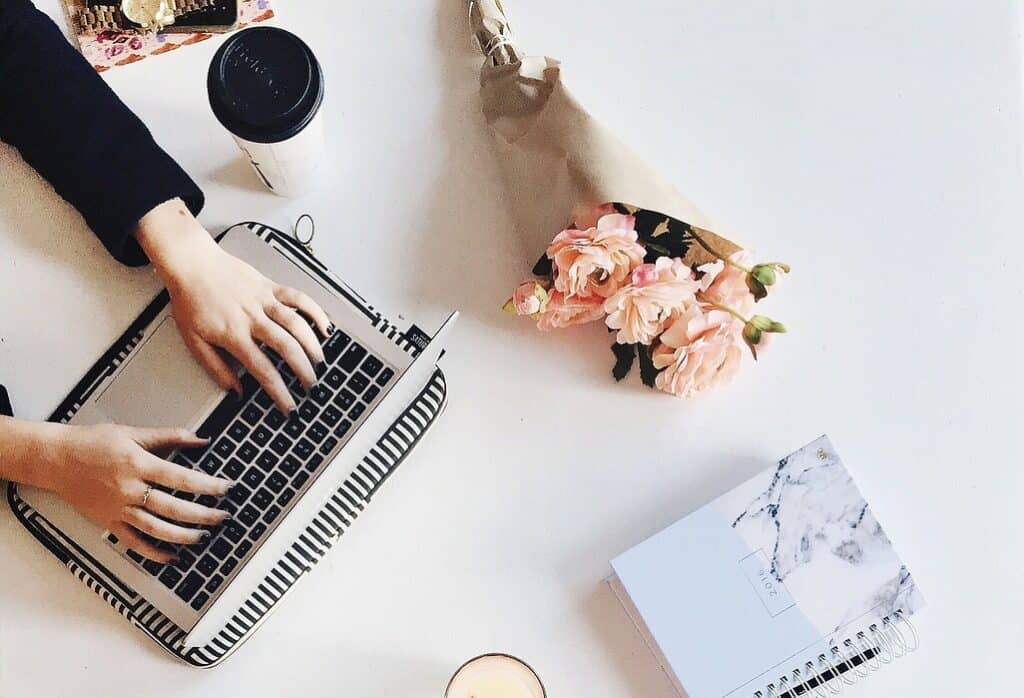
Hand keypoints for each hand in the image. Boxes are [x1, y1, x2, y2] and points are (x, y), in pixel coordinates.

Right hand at [42, 424, 233, 562]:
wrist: (55, 459)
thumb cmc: (91, 443)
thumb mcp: (132, 433)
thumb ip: (169, 436)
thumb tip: (200, 438)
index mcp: (137, 465)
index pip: (181, 478)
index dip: (207, 485)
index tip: (226, 488)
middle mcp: (128, 490)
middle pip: (172, 507)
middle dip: (202, 515)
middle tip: (222, 516)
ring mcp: (118, 509)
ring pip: (155, 529)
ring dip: (182, 536)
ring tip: (203, 537)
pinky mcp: (108, 522)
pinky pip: (133, 542)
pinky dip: (153, 552)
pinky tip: (171, 556)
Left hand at [136, 200, 331, 412]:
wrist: (191, 263)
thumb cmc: (190, 300)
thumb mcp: (193, 341)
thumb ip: (216, 368)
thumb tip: (235, 391)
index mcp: (233, 335)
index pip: (263, 370)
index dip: (279, 392)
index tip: (289, 406)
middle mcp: (252, 318)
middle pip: (286, 348)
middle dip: (303, 371)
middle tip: (310, 385)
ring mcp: (263, 300)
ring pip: (297, 324)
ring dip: (312, 345)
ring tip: (319, 362)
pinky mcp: (270, 286)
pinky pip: (298, 298)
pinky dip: (315, 312)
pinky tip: (324, 326)